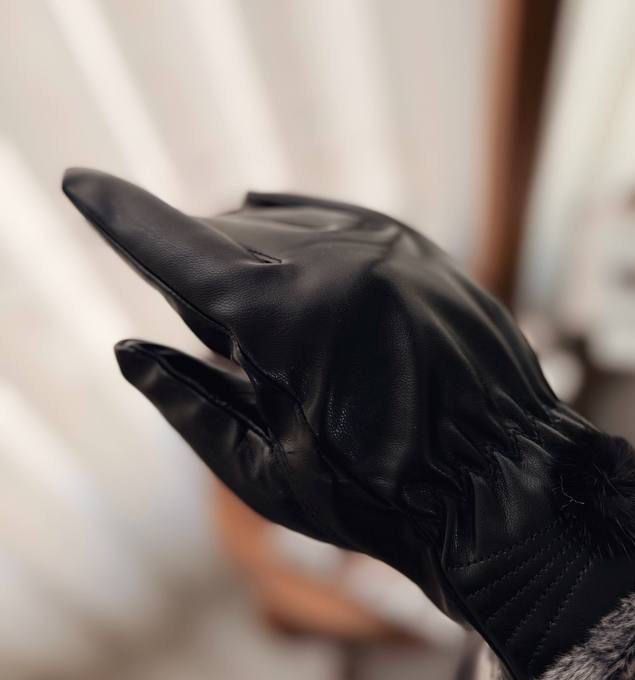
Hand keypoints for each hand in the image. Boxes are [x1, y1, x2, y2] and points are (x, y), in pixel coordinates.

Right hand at [63, 169, 634, 679]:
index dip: (123, 219)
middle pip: (228, 244)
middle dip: (202, 287)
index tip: (79, 181)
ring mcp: (388, 245)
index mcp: (293, 315)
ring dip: (249, 269)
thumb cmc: (383, 498)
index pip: (182, 252)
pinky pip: (331, 217)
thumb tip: (129, 349)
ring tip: (285, 344)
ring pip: (279, 230)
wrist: (509, 486)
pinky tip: (263, 221)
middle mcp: (340, 259)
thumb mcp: (266, 471)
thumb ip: (189, 401)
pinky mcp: (419, 248)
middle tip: (232, 357)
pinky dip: (291, 229)